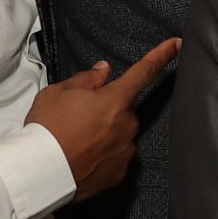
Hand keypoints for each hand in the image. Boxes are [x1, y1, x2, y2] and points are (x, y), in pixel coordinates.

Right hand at [25, 38, 180, 198]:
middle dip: (106, 110)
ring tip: (76, 142)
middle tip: (77, 119)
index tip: (177, 44)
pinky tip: (83, 158)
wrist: (40, 173)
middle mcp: (128, 125)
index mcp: (115, 100)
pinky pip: (115, 158)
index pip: (144, 72)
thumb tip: (104, 71)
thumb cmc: (47, 128)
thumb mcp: (58, 92)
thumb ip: (87, 79)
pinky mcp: (120, 174)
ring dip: (104, 135)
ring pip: (120, 135)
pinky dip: (102, 156)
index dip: (161, 56)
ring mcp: (126, 151)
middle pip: (122, 110)